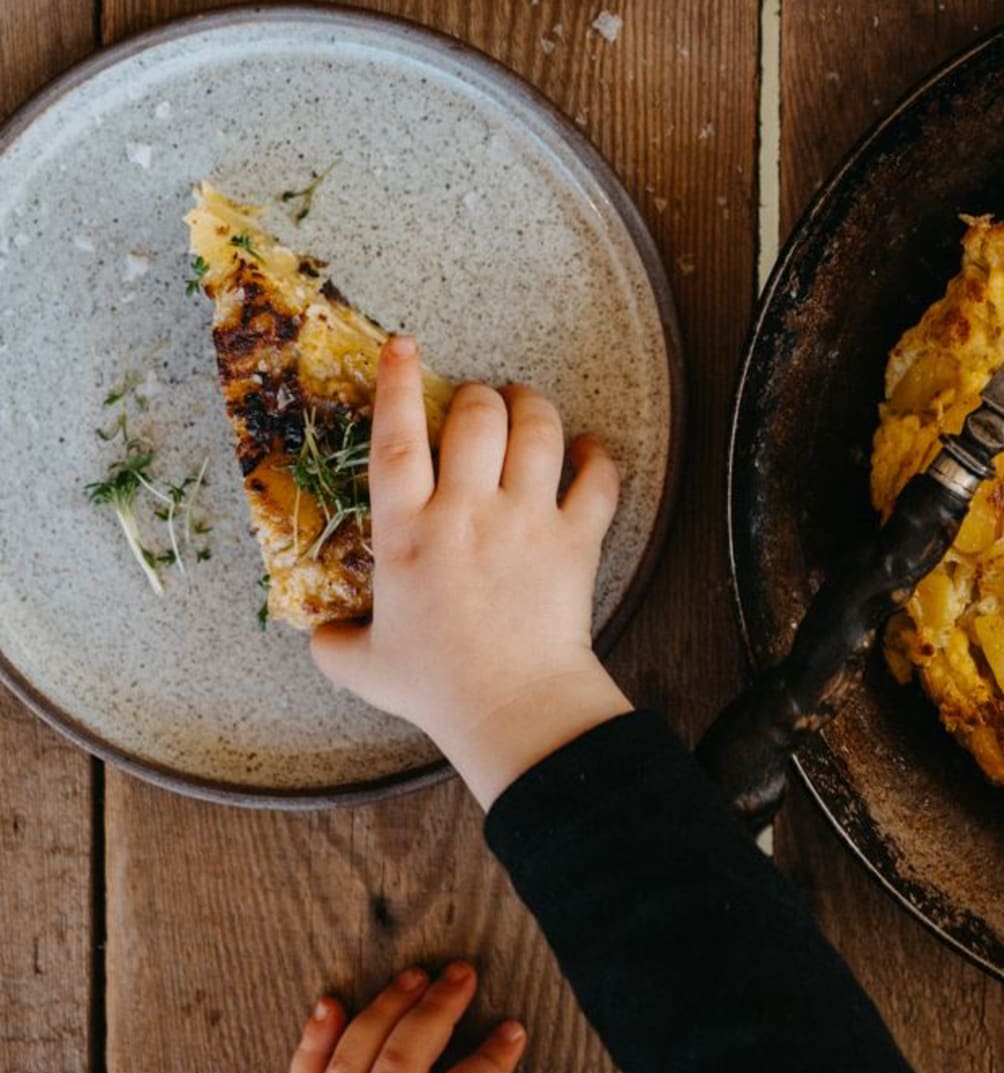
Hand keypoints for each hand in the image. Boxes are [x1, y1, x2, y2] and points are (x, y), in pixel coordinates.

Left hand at [287, 963, 525, 1072]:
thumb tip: (504, 1042)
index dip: (494, 1059)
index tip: (513, 1029)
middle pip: (406, 1060)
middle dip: (437, 1011)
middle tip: (463, 974)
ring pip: (355, 1057)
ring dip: (386, 1010)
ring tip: (415, 976)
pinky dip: (315, 1039)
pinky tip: (330, 1003)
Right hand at [312, 336, 632, 806]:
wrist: (515, 707)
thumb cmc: (439, 688)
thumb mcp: (364, 666)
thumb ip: (334, 641)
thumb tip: (319, 634)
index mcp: (408, 534)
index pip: (397, 439)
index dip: (398, 385)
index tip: (404, 347)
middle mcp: (467, 514)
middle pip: (477, 417)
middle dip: (479, 397)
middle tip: (479, 406)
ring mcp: (526, 521)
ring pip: (538, 431)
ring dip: (534, 408)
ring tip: (529, 407)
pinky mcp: (576, 539)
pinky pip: (597, 478)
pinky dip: (596, 457)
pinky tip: (587, 454)